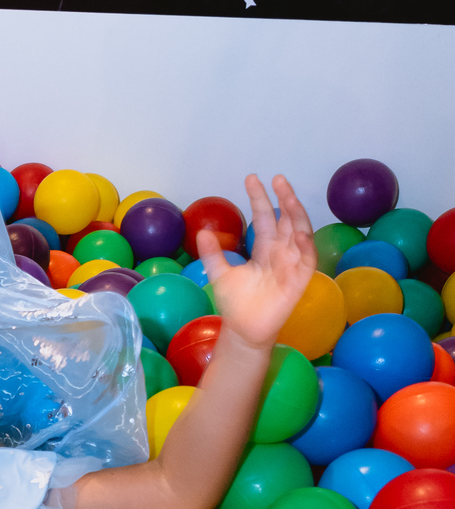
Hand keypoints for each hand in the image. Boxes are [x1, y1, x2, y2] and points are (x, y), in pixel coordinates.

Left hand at [197, 174, 315, 351]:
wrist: (244, 330)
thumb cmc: (236, 303)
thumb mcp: (220, 274)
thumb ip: (213, 254)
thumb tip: (202, 232)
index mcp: (264, 248)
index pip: (264, 217)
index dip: (260, 198)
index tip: (252, 179)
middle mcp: (281, 251)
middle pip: (286, 219)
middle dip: (283, 198)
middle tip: (276, 178)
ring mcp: (292, 264)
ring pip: (300, 232)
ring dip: (296, 214)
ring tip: (289, 196)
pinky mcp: (299, 279)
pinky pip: (307, 259)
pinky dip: (306, 245)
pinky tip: (300, 231)